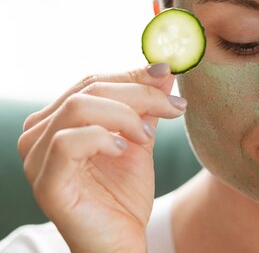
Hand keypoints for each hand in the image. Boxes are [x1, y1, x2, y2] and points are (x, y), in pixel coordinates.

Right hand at [17, 64, 184, 251]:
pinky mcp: (46, 183)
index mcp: (58, 120)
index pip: (93, 81)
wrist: (122, 243)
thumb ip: (146, 106)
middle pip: (89, 89)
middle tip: (175, 106)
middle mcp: (39, 134)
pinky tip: (124, 149)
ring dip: (125, 115)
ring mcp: (37, 159)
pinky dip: (102, 138)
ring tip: (148, 136)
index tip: (169, 74)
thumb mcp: (139, 139)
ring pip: (79, 108)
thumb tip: (162, 69)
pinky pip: (68, 142)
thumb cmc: (125, 194)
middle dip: (139, 93)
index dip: (133, 74)